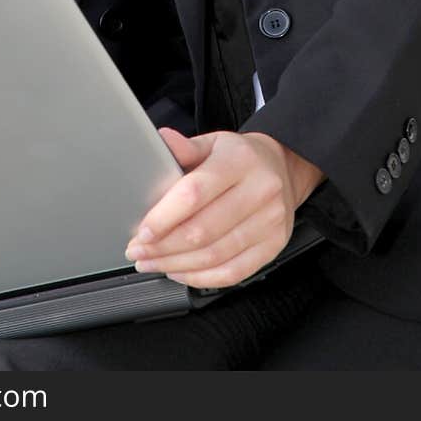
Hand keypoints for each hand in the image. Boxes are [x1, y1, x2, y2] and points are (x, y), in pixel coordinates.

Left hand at [125, 126, 323, 287]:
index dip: (164, 217)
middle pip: (203, 230)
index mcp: (240, 161)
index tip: (141, 232)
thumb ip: (186, 148)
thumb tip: (161, 142)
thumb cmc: (240, 158)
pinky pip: (232, 272)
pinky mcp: (273, 245)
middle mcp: (260, 191)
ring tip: (152, 263)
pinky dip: (200, 277)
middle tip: (137, 252)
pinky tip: (180, 272)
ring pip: (215, 255)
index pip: (195, 193)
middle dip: (163, 247)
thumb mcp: (214, 142)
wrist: (283, 168)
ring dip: (176, 265)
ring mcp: (270, 222)